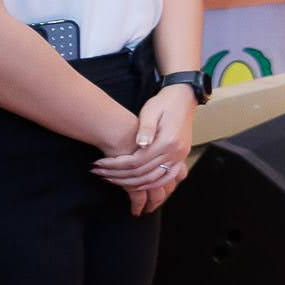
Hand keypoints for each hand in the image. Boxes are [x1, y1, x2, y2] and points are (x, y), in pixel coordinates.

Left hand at [94, 83, 196, 214]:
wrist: (183, 99)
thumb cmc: (164, 103)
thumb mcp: (151, 111)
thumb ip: (146, 129)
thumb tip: (140, 144)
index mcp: (167, 141)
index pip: (136, 162)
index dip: (116, 165)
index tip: (100, 164)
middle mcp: (175, 153)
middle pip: (142, 173)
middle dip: (118, 176)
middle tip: (100, 173)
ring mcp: (179, 157)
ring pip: (153, 180)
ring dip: (132, 184)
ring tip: (113, 180)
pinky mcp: (180, 158)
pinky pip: (166, 178)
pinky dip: (151, 185)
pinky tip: (137, 185)